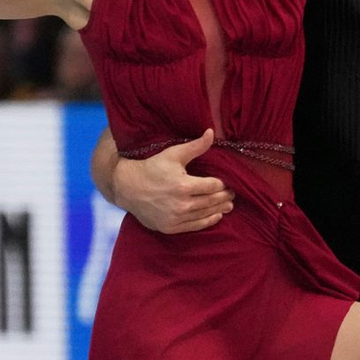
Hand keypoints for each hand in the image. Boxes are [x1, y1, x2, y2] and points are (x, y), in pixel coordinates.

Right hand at [111, 128, 234, 233]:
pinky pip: (195, 226)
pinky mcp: (171, 227)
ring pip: (205, 214)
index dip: (222, 184)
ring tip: (228, 205)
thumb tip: (211, 132)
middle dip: (224, 197)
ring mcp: (176, 218)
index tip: (227, 182)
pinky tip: (216, 216)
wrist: (127, 188)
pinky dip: (208, 221)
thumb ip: (195, 146)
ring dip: (219, 209)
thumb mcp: (173, 154)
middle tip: (232, 193)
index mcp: (183, 185)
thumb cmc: (151, 167)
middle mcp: (181, 204)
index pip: (213, 186)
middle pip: (211, 201)